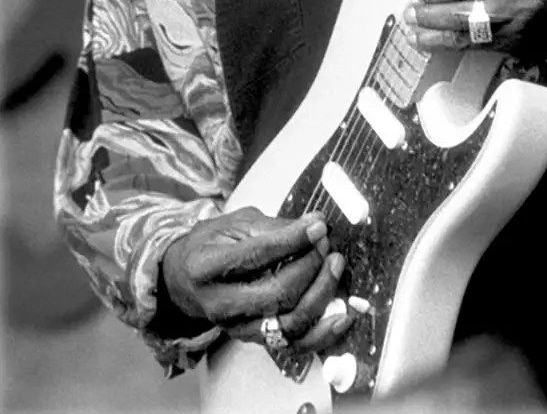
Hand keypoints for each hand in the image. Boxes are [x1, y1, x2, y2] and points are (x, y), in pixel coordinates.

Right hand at [159, 207, 353, 350]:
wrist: (183, 279)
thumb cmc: (211, 245)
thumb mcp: (233, 224)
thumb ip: (273, 226)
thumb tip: (315, 224)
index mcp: (207, 267)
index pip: (257, 255)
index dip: (293, 240)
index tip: (318, 225)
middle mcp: (219, 304)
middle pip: (276, 294)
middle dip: (310, 266)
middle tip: (326, 244)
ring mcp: (237, 327)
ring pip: (289, 322)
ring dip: (321, 294)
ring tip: (334, 265)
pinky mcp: (253, 339)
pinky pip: (293, 345)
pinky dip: (322, 333)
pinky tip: (342, 316)